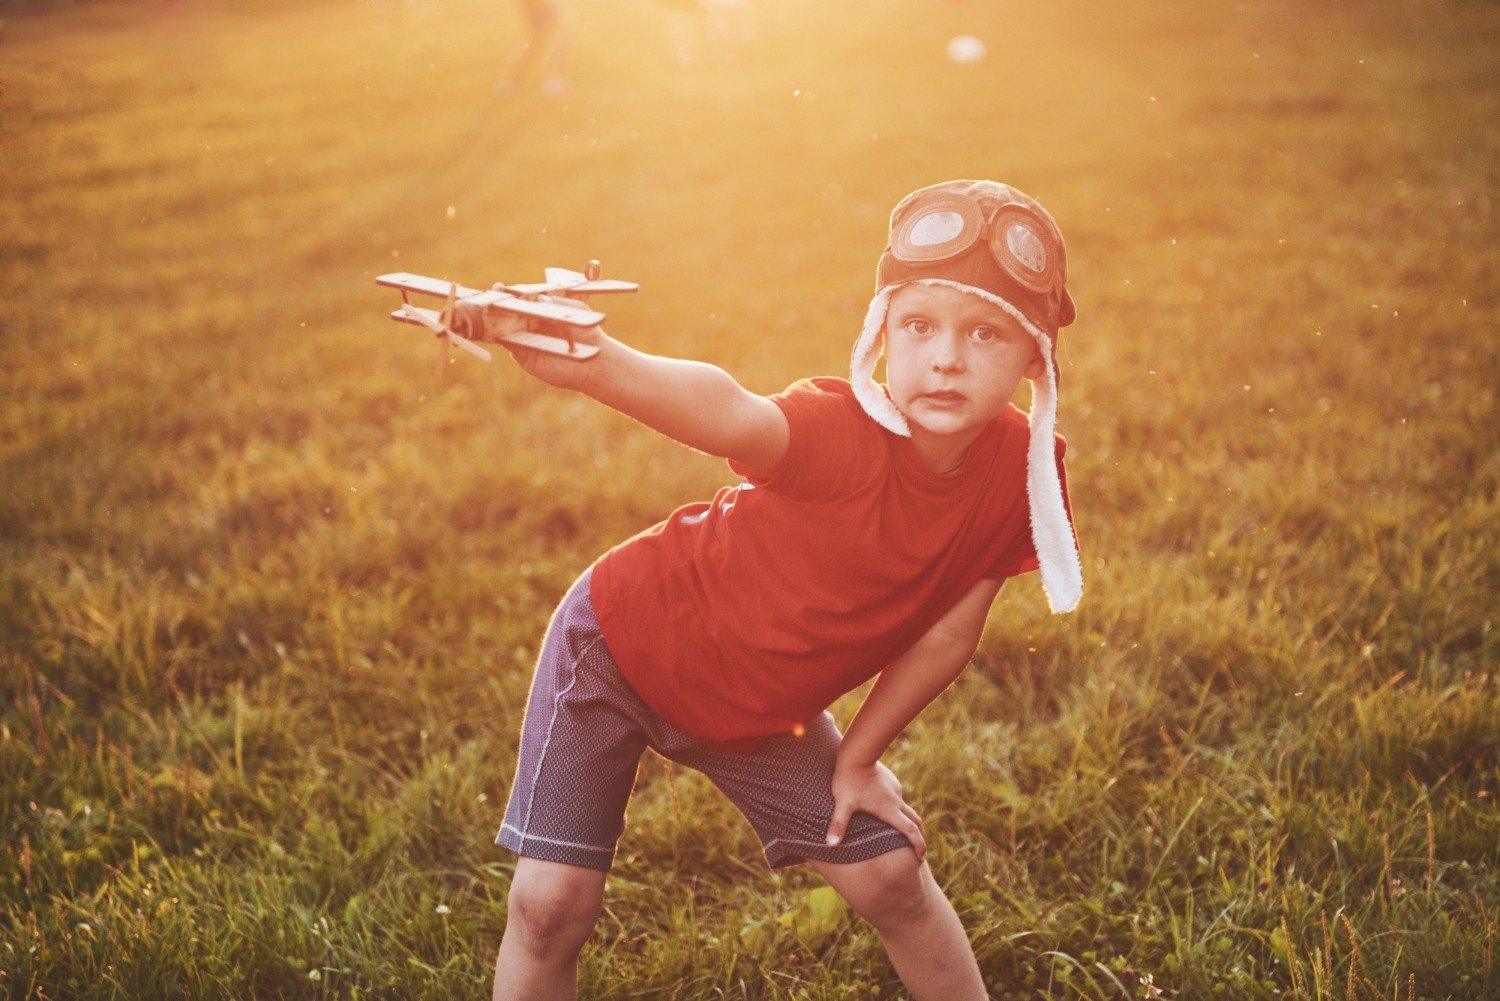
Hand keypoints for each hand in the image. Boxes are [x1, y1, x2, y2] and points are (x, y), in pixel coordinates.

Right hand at [490, 294, 605, 392]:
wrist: (592, 362)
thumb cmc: (587, 332)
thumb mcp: (577, 310)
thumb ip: (559, 302)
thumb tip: (540, 298)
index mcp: (539, 307)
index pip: (519, 296)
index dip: (508, 292)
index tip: (500, 287)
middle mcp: (528, 321)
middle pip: (505, 309)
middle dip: (494, 302)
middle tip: (489, 298)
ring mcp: (523, 337)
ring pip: (501, 325)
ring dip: (490, 318)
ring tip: (484, 311)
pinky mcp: (521, 354)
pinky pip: (506, 343)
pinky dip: (497, 336)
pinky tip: (493, 330)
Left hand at [825, 760, 925, 861]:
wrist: (857, 753)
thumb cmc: (849, 779)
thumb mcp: (842, 803)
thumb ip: (838, 824)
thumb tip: (830, 845)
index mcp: (888, 809)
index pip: (910, 830)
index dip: (918, 844)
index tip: (921, 857)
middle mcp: (896, 800)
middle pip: (915, 820)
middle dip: (919, 836)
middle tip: (919, 851)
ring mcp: (895, 790)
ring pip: (906, 808)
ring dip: (909, 821)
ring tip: (904, 832)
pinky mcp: (891, 781)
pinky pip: (897, 798)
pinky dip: (898, 808)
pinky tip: (888, 809)